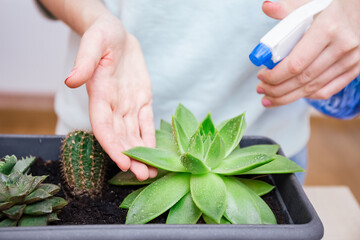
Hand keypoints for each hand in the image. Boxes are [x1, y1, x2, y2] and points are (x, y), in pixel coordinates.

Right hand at [64, 15, 157, 180]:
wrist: (117, 35)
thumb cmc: (102, 35)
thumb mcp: (93, 42)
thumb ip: (84, 62)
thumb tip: (71, 80)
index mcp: (100, 94)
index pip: (104, 126)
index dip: (112, 145)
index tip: (122, 163)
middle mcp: (113, 104)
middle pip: (120, 136)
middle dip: (130, 157)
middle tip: (142, 176)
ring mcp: (128, 104)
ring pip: (133, 133)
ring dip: (141, 153)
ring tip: (149, 173)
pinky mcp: (142, 100)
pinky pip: (145, 122)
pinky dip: (149, 137)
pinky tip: (154, 153)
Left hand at [256, 0, 359, 106]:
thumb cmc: (333, 5)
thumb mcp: (311, 3)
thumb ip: (288, 8)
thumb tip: (267, 7)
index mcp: (328, 29)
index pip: (296, 63)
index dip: (275, 75)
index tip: (262, 75)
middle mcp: (342, 47)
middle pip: (302, 79)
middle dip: (277, 89)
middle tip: (262, 89)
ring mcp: (351, 60)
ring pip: (313, 88)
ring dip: (288, 96)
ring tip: (271, 97)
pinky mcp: (354, 68)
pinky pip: (328, 90)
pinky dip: (308, 95)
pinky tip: (293, 95)